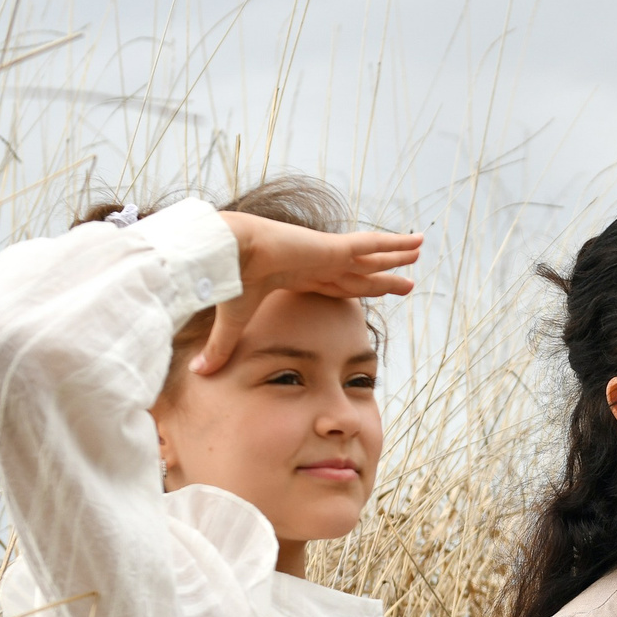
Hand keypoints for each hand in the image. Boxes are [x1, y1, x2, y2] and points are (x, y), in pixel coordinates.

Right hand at [192, 214, 424, 375]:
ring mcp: (328, 253)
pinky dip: (396, 243)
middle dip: (382, 277)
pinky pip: (374, 245)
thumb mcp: (231, 322)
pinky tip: (417, 243)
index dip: (354, 289)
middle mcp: (316, 264)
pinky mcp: (334, 247)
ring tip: (419, 254)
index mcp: (297, 277)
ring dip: (396, 257)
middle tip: (406, 283)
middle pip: (359, 273)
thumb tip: (197, 373)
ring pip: (372, 257)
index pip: (333, 285)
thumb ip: (220, 347)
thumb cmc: (226, 281)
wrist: (224, 254)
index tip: (369, 293)